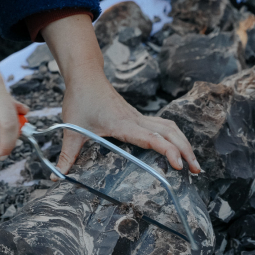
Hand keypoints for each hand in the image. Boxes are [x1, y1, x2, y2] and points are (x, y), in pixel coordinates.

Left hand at [40, 15, 200, 175]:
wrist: (86, 76)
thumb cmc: (80, 99)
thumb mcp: (71, 130)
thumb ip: (67, 155)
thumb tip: (57, 177)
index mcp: (123, 124)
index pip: (152, 138)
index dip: (168, 151)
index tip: (179, 165)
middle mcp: (136, 120)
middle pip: (170, 133)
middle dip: (186, 151)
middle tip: (197, 171)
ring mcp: (139, 117)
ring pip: (171, 128)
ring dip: (185, 144)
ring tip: (194, 164)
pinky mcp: (138, 117)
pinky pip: (164, 125)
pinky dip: (176, 137)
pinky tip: (179, 148)